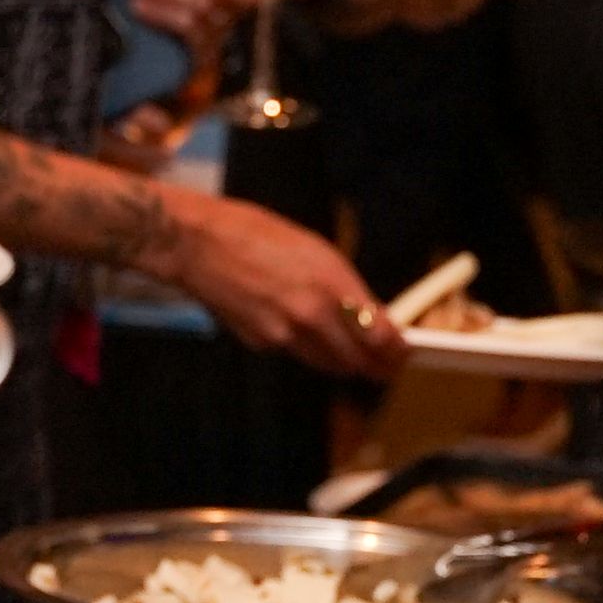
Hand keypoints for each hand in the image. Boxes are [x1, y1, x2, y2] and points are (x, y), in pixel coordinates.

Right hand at [150, 190, 405, 376]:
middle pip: (357, 360)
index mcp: (332, 282)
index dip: (396, 351)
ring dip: (342, 362)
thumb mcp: (315, 250)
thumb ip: (344, 287)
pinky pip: (293, 352)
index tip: (403, 355)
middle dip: (375, 366)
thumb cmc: (254, 233)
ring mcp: (285, 334)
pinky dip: (301, 345)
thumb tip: (368, 314)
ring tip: (351, 357)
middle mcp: (312, 314)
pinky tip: (293, 325)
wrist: (199, 245)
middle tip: (385, 368)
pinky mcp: (262, 343)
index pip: (380, 334)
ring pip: (327, 363)